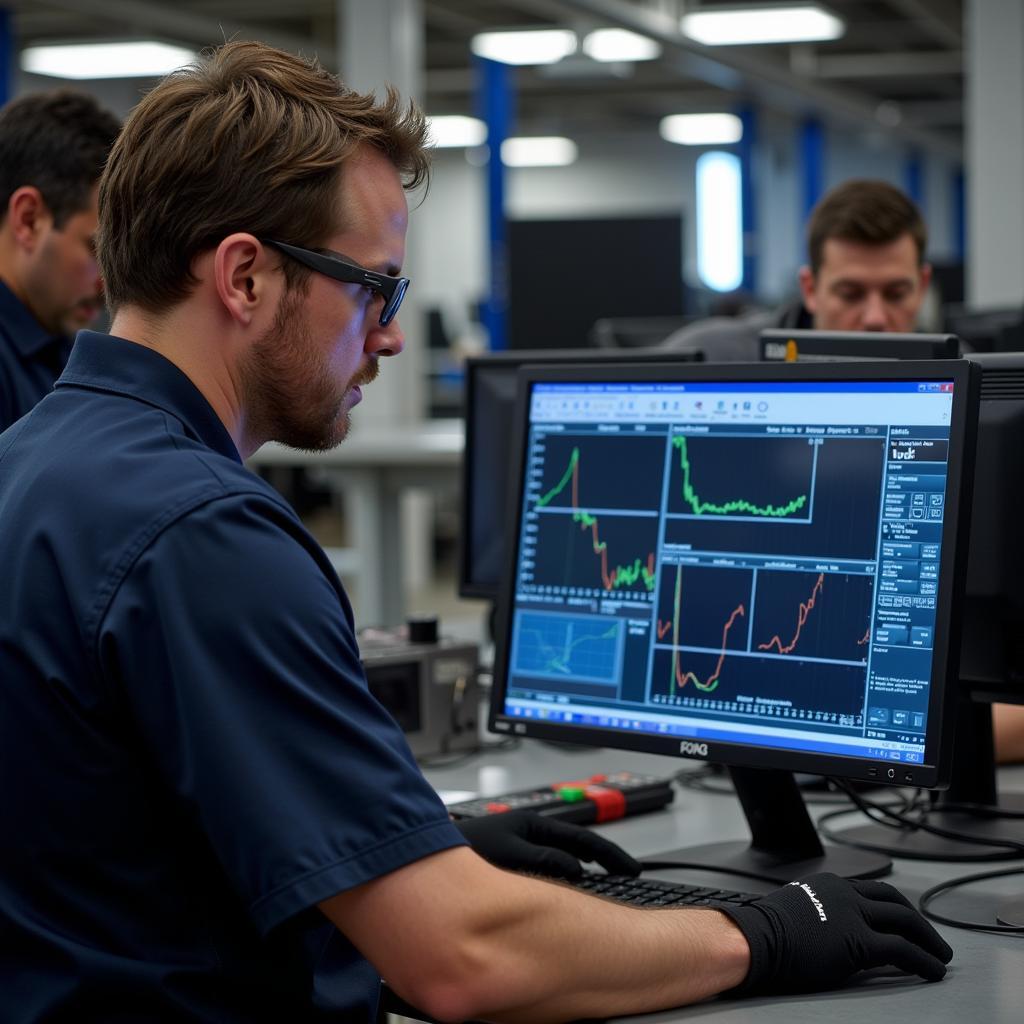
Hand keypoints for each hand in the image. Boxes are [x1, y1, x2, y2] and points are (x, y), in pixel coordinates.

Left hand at [455, 809, 640, 879]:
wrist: (422, 852)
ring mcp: (520, 847)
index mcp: (532, 824)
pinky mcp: (509, 864)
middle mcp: (528, 833)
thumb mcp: (510, 852)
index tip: (631, 869)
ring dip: (585, 870)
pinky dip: (564, 880)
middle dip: (604, 860)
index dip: (609, 856)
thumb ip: (545, 861)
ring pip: (563, 859)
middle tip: (629, 874)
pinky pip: (547, 870)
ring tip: (606, 884)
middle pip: (577, 846)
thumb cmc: (464, 849)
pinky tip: (564, 896)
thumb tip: (576, 870)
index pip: (583, 840)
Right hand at [716, 872, 952, 993]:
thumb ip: (819, 913)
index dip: (894, 906)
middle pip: (894, 901)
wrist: (755, 939)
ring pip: (905, 920)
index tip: (904, 919)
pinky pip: (903, 950)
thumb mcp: (796, 910)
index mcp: (829, 884)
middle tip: (932, 937)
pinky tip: (933, 971)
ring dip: (929, 939)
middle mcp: (845, 892)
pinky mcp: (860, 941)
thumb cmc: (764, 931)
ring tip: (941, 955)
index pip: (872, 890)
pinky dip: (924, 961)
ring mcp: (853, 914)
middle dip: (918, 920)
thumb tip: (830, 931)